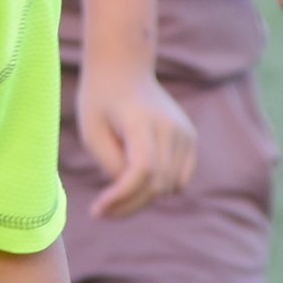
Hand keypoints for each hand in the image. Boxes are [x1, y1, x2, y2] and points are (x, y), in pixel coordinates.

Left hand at [75, 63, 196, 218]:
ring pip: (169, 187)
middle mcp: (171, 127)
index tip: (97, 212)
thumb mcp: (92, 131)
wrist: (124, 70)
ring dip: (143, 196)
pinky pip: (179, 181)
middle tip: (101, 210)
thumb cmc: (101, 101)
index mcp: (142, 121)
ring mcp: (185, 133)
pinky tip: (139, 176)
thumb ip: (111, 164)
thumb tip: (131, 192)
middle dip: (127, 204)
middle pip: (155, 184)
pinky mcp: (191, 139)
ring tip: (117, 186)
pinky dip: (160, 187)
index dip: (121, 197)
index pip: (142, 170)